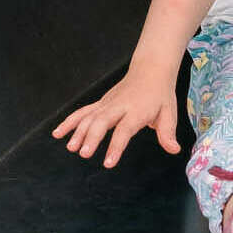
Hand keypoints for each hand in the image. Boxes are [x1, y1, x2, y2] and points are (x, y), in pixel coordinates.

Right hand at [51, 70, 179, 167]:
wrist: (150, 70)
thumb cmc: (160, 95)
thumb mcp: (169, 113)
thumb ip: (168, 133)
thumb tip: (174, 150)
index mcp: (137, 110)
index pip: (124, 129)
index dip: (116, 146)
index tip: (108, 162)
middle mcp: (119, 106)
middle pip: (102, 121)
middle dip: (91, 137)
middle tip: (84, 154)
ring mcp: (107, 103)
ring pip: (89, 116)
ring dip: (78, 131)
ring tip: (71, 148)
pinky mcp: (100, 103)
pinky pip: (82, 112)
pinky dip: (69, 122)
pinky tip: (58, 133)